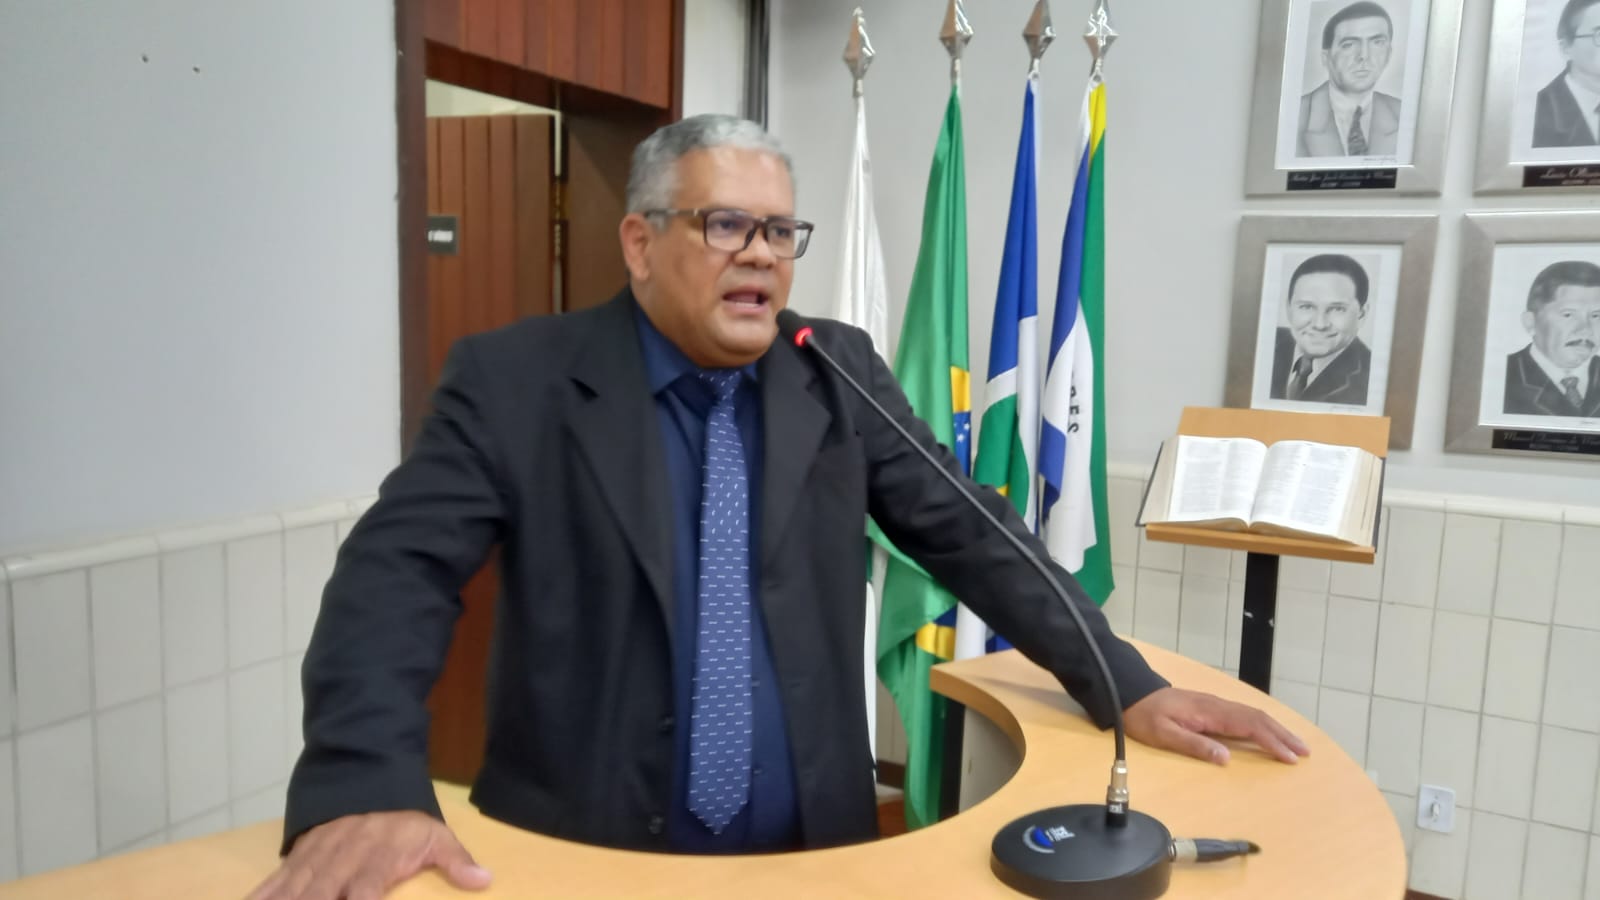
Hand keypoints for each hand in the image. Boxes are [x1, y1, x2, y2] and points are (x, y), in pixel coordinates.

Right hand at [247, 810, 491, 899]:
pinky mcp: (297, 858)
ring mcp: (315, 860)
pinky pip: (273, 881)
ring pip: (292, 891)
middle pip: (318, 896)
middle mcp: (341, 862)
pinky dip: (260, 896)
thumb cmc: (405, 820)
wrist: (369, 779)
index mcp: (375, 860)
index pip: (364, 892)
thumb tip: (484, 880)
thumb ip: (455, 861)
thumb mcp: (435, 835)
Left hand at [1123, 687, 1309, 764]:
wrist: (1131, 693)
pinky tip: (1268, 732)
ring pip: (1253, 715)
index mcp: (1210, 712)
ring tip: (1295, 744)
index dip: (1272, 742)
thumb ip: (1194, 745)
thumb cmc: (1145, 716)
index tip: (1290, 757)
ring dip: (1276, 729)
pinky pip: (1244, 715)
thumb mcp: (1164, 734)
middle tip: (1305, 752)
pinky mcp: (1212, 708)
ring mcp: (1216, 705)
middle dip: (1283, 735)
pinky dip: (1262, 724)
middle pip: (1258, 718)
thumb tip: (1226, 758)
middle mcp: (1218, 706)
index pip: (1250, 726)